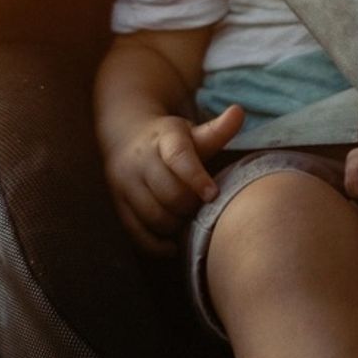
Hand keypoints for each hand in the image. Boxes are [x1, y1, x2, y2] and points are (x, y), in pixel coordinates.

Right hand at [103, 105, 245, 256]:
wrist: (124, 135)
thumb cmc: (169, 139)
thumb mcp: (191, 132)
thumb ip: (216, 130)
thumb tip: (239, 112)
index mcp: (163, 138)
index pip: (179, 157)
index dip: (196, 177)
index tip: (213, 194)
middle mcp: (140, 160)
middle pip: (170, 194)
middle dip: (192, 206)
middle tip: (204, 208)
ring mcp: (126, 184)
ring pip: (155, 216)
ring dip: (177, 225)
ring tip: (190, 221)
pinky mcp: (118, 204)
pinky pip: (136, 233)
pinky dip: (157, 245)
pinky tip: (173, 245)